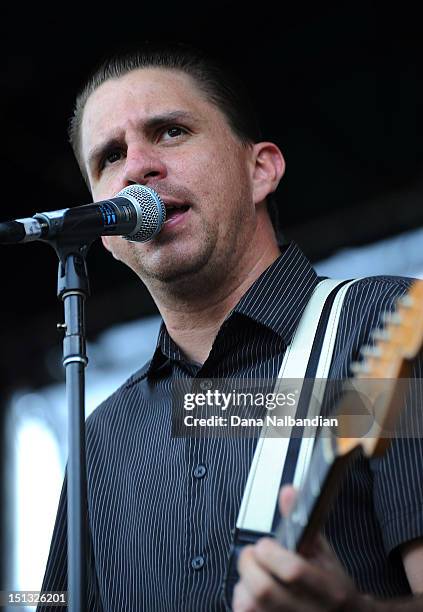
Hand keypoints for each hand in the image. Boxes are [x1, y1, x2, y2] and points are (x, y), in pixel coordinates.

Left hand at [233, 486, 373, 611]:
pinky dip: (241, 601)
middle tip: (251, 555)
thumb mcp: (324, 552)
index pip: (294, 571)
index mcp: (330, 589)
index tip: (265, 544)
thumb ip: (302, 523)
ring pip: (250, 606)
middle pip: (264, 589)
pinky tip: (250, 593)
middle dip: (249, 564)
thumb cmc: (332, 585)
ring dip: (243, 585)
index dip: (271, 553)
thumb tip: (288, 492)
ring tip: (252, 575)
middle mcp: (311, 611)